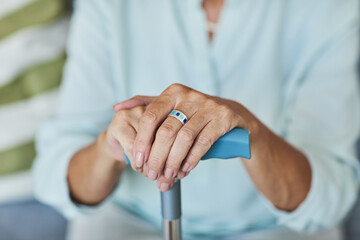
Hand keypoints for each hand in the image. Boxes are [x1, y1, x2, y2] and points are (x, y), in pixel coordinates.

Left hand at [114, 84, 253, 190]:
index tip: (137, 161)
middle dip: (156, 157)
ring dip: (173, 161)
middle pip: (166, 131)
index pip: (150, 117)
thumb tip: (117, 108)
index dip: (142, 141)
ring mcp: (208, 106)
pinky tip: (184, 170)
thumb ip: (146, 105)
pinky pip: (203, 142)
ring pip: (184, 138)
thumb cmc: (194, 114)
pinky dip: (192, 159)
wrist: (230, 113)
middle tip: (152, 175)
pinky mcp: (223, 117)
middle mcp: (189, 96)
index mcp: (172, 92)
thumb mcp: (171, 105)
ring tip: (168, 176)